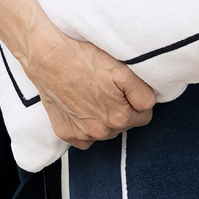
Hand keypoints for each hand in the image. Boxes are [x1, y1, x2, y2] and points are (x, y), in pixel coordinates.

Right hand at [25, 33, 155, 149]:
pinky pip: (84, 139)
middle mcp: (102, 131)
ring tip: (93, 97)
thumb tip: (149, 105)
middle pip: (124, 125)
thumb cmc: (83, 60)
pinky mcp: (66, 133)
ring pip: (105, 132)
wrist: (49, 59)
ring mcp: (82, 134)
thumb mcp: (123, 70)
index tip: (126, 91)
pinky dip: (85, 128)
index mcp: (120, 117)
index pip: (144, 116)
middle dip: (121, 110)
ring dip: (103, 119)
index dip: (137, 102)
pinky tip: (81, 110)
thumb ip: (143, 93)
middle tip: (108, 90)